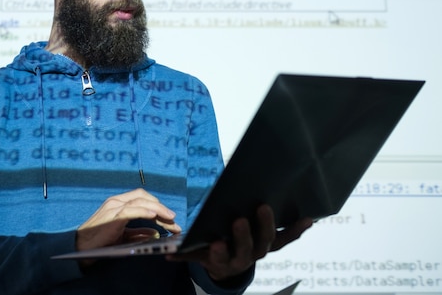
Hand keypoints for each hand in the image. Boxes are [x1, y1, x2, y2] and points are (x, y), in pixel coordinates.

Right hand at [77, 188, 181, 252]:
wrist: (82, 247)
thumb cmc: (100, 240)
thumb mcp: (123, 235)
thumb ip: (138, 232)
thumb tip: (155, 233)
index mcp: (119, 203)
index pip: (142, 197)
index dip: (157, 205)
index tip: (170, 218)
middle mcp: (116, 201)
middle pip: (143, 197)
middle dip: (161, 207)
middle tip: (174, 219)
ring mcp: (114, 207)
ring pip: (140, 201)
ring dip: (158, 209)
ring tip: (169, 219)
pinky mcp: (112, 216)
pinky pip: (131, 210)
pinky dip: (144, 211)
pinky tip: (154, 216)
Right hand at [167, 204, 312, 281]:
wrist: (229, 265)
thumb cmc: (210, 251)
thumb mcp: (196, 253)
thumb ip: (183, 253)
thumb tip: (167, 254)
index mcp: (223, 261)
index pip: (221, 258)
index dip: (220, 253)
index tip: (217, 243)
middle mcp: (244, 258)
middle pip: (246, 249)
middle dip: (243, 236)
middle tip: (239, 220)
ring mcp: (260, 250)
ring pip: (266, 242)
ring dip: (267, 226)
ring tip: (265, 208)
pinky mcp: (272, 244)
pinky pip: (286, 239)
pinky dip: (297, 230)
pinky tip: (307, 218)